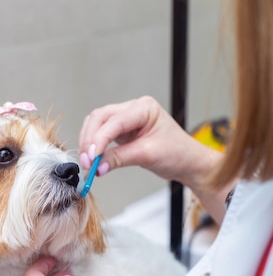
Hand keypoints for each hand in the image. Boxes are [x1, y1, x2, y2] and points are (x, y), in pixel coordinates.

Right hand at [79, 96, 221, 188]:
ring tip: (89, 162)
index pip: (114, 122)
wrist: (187, 161)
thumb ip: (120, 159)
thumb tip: (98, 166)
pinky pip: (102, 133)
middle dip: (90, 140)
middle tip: (87, 162)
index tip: (91, 158)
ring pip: (97, 124)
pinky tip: (94, 158)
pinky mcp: (123, 130)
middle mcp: (134, 109)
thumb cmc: (177, 153)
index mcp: (144, 108)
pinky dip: (95, 145)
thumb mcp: (148, 155)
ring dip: (89, 142)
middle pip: (100, 118)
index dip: (99, 140)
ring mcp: (127, 118)